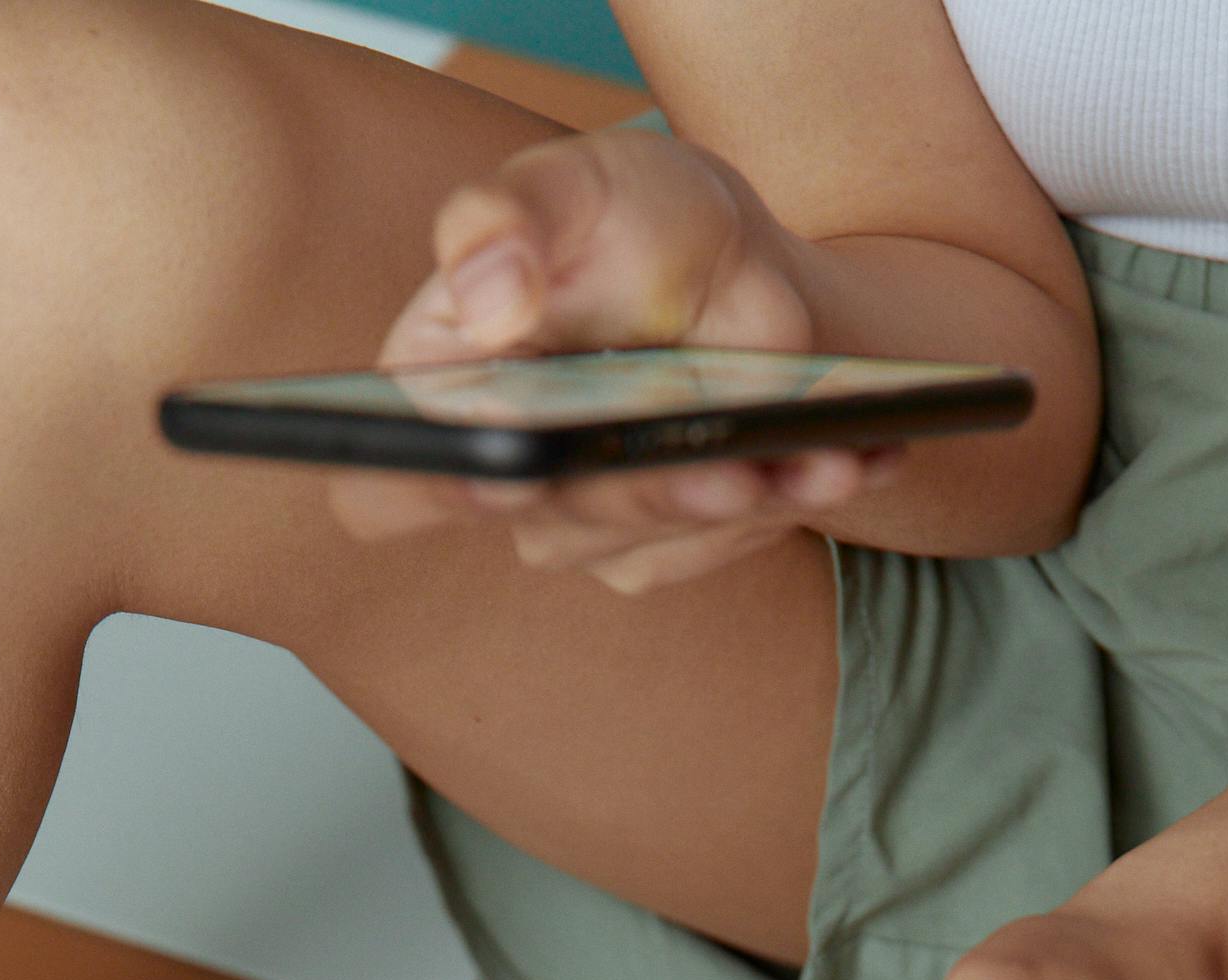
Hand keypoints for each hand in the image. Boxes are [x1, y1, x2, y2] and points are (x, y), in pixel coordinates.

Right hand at [327, 127, 900, 588]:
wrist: (738, 269)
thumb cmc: (632, 222)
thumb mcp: (580, 184)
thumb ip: (513, 220)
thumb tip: (490, 295)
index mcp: (438, 391)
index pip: (380, 480)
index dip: (422, 487)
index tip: (499, 469)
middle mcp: (499, 476)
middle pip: (551, 520)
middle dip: (642, 490)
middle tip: (721, 467)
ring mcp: (584, 524)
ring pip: (655, 536)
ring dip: (743, 495)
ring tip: (818, 454)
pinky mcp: (665, 547)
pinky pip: (725, 544)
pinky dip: (790, 494)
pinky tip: (847, 456)